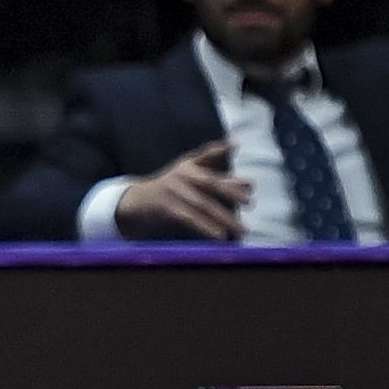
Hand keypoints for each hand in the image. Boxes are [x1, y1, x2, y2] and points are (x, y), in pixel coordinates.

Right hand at [113, 137, 246, 242]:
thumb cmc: (170, 186)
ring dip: (224, 217)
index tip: (250, 183)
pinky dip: (206, 228)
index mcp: (188, 165)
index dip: (229, 169)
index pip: (213, 164)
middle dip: (232, 192)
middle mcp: (181, 174)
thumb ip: (210, 159)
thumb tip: (237, 152)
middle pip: (211, 183)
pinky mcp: (167, 209)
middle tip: (251, 202)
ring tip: (241, 228)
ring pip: (203, 204)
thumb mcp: (186, 168)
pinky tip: (220, 236)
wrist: (137, 202)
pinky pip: (191, 219)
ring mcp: (174, 191)